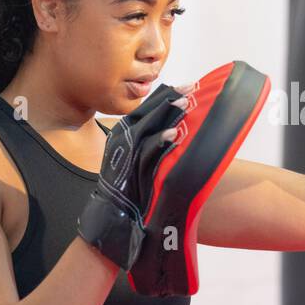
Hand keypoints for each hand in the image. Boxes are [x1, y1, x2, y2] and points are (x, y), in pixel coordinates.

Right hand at [76, 85, 186, 268]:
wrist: (113, 218)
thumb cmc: (129, 190)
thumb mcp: (137, 160)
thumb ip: (151, 142)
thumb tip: (176, 127)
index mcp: (124, 134)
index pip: (146, 107)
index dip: (166, 95)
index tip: (188, 86)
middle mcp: (123, 140)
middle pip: (147, 113)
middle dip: (169, 99)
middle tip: (191, 90)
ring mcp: (126, 155)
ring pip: (148, 129)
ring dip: (167, 115)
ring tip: (186, 103)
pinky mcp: (131, 171)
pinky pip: (148, 154)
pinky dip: (161, 142)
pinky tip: (176, 134)